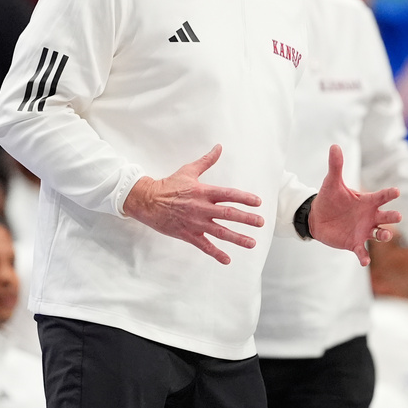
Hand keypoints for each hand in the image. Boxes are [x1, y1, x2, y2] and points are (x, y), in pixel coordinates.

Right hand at [122, 145, 264, 264]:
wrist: (147, 201)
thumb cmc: (168, 185)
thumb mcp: (189, 170)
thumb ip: (207, 161)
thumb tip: (219, 147)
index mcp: (203, 191)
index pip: (228, 194)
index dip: (244, 198)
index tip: (258, 202)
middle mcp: (202, 207)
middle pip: (228, 214)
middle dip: (247, 219)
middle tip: (261, 222)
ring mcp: (195, 222)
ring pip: (220, 232)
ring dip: (237, 238)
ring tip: (252, 243)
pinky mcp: (188, 234)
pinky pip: (204, 246)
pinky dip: (216, 253)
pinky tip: (227, 259)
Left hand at [308, 145, 401, 265]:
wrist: (318, 217)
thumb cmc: (329, 198)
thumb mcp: (331, 182)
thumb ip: (336, 166)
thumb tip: (334, 145)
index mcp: (367, 200)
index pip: (382, 196)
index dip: (389, 194)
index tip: (396, 191)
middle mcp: (370, 216)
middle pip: (386, 217)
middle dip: (392, 217)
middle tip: (397, 216)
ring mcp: (364, 230)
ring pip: (380, 234)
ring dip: (384, 235)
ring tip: (385, 235)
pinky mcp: (355, 243)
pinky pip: (362, 251)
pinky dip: (364, 256)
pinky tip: (364, 261)